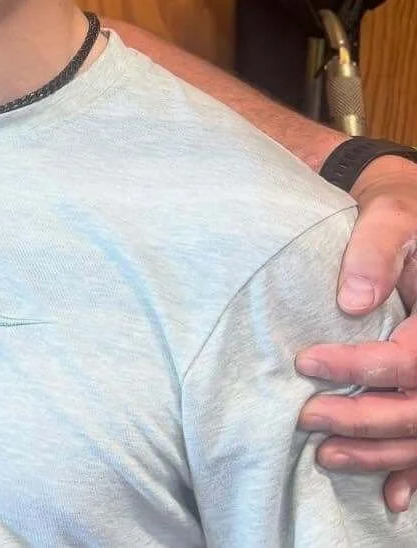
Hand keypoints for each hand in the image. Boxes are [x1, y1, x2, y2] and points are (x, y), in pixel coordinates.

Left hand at [296, 155, 416, 511]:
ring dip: (380, 452)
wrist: (414, 218)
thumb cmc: (401, 215)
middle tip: (307, 419)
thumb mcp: (391, 217)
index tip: (307, 363)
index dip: (359, 368)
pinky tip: (391, 496)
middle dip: (364, 420)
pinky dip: (414, 471)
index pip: (409, 360)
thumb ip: (374, 251)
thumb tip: (352, 303)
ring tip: (326, 457)